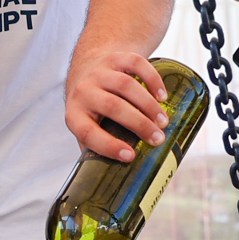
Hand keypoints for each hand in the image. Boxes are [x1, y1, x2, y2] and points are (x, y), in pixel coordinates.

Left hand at [64, 41, 169, 163]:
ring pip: (126, 86)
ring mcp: (100, 72)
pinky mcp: (116, 58)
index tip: (131, 156)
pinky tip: (163, 96)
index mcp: (74, 115)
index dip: (109, 146)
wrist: (88, 66)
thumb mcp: (87, 126)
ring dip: (148, 105)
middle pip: (113, 107)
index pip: (88, 132)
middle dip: (138, 124)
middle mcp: (83, 91)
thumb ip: (97, 148)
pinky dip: (152, 80)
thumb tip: (117, 181)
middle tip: (158, 138)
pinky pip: (136, 64)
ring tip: (164, 121)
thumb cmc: (92, 107)